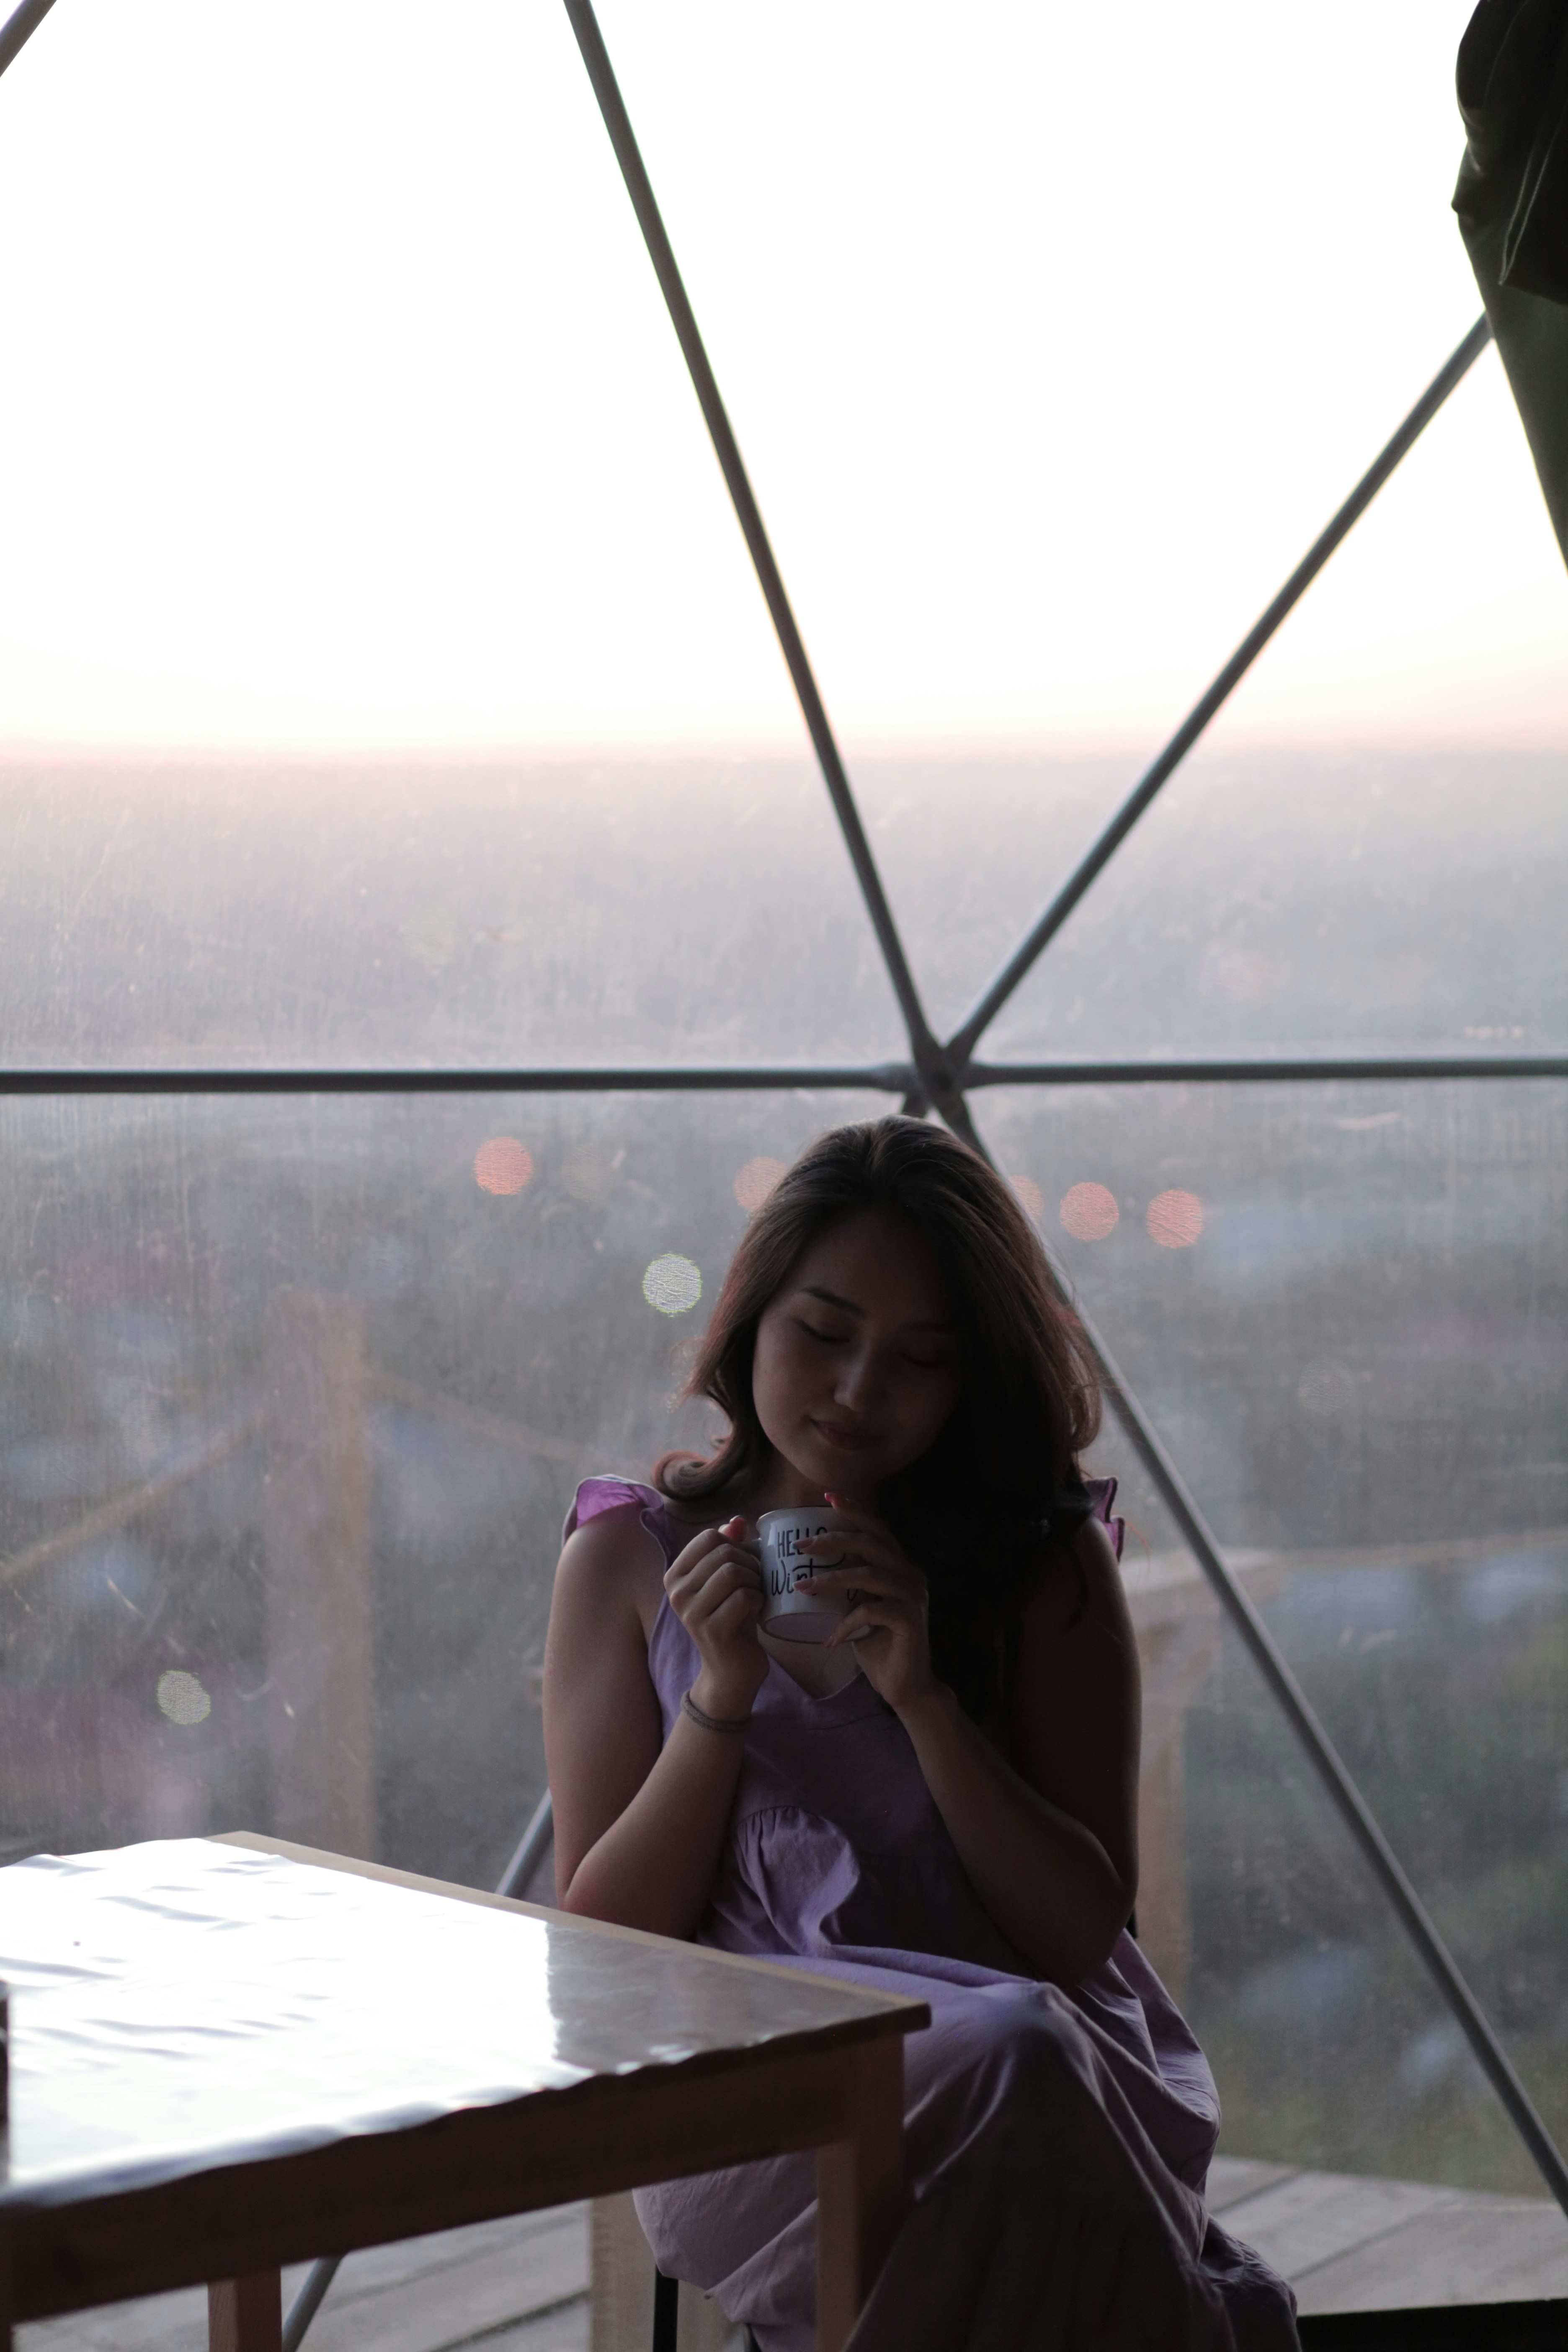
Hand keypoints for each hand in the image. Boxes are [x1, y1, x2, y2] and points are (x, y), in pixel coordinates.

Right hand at [663, 1517, 766, 1717]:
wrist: (731, 1670)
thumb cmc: (731, 1619)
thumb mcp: (728, 1581)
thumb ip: (728, 1549)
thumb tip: (736, 1520)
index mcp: (675, 1575)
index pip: (709, 1537)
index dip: (735, 1545)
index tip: (744, 1564)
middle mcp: (676, 1592)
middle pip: (724, 1553)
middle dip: (750, 1563)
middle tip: (756, 1582)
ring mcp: (691, 1612)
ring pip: (733, 1572)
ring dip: (755, 1581)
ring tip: (755, 1594)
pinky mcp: (710, 1630)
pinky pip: (743, 1597)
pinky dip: (758, 1600)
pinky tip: (755, 1611)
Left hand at [797, 1494, 940, 1714]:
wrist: (903, 1686)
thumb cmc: (876, 1645)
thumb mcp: (857, 1607)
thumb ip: (847, 1586)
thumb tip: (806, 1567)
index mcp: (899, 1567)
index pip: (877, 1529)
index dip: (855, 1510)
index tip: (827, 1497)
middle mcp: (910, 1575)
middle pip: (872, 1543)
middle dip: (834, 1539)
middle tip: (803, 1545)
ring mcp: (913, 1596)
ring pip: (869, 1574)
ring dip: (832, 1579)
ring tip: (803, 1587)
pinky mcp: (911, 1620)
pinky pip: (872, 1611)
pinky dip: (846, 1622)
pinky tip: (830, 1638)